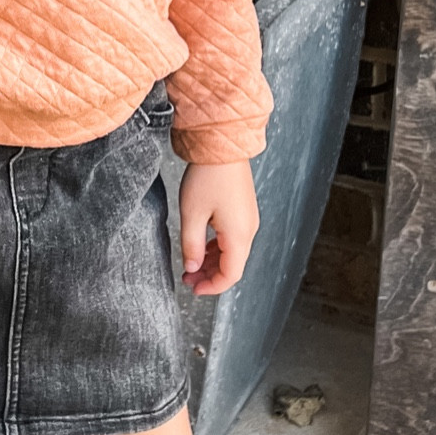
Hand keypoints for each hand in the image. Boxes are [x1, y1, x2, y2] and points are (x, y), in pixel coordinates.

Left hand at [179, 160, 258, 294]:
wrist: (222, 146)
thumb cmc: (207, 177)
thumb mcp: (192, 214)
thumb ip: (192, 246)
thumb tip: (192, 268)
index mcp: (239, 235)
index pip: (231, 275)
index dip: (212, 287)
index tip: (193, 289)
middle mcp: (249, 230)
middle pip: (233, 265)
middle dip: (210, 275)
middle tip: (186, 278)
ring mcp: (248, 219)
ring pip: (233, 252)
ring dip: (213, 262)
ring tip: (190, 264)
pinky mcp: (243, 210)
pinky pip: (233, 238)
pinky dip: (218, 248)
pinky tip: (202, 246)